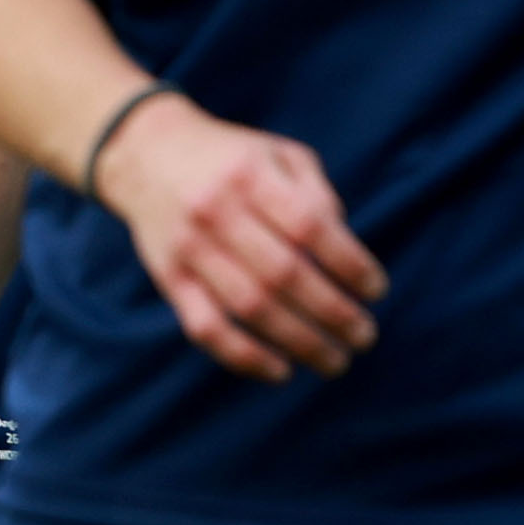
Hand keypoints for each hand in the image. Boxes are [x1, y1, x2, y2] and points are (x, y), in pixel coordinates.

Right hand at [91, 97, 384, 380]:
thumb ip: (316, 195)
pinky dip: (245, 357)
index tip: (376, 290)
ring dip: (300, 342)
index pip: (309, 226)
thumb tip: (348, 255)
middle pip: (284, 274)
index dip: (349, 264)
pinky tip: (281, 371)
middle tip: (365, 337)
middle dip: (333, 313)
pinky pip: (206, 328)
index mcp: (250, 174)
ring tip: (336, 361)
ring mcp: (190, 248)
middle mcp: (216, 210)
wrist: (147, 153)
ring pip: (250, 308)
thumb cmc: (230, 158)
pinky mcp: (170, 278)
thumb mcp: (278, 154)